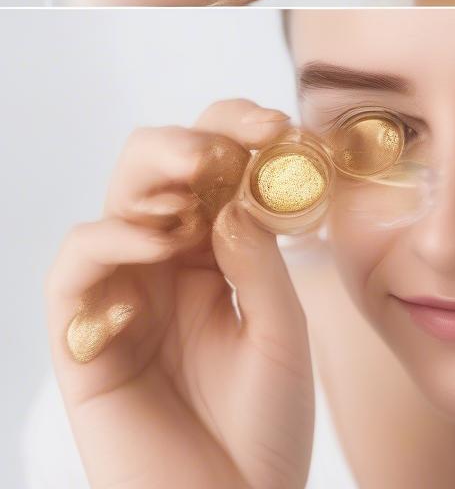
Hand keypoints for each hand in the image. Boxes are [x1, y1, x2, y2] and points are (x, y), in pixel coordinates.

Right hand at [45, 100, 313, 488]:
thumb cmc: (265, 426)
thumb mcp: (282, 332)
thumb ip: (259, 261)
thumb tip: (234, 197)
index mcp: (221, 251)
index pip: (219, 167)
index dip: (239, 133)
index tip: (278, 126)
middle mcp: (170, 262)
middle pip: (157, 168)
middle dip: (188, 143)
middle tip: (222, 152)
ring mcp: (125, 294)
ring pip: (114, 202)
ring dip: (150, 182)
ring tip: (190, 199)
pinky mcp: (84, 339)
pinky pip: (74, 269)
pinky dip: (107, 242)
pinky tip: (153, 248)